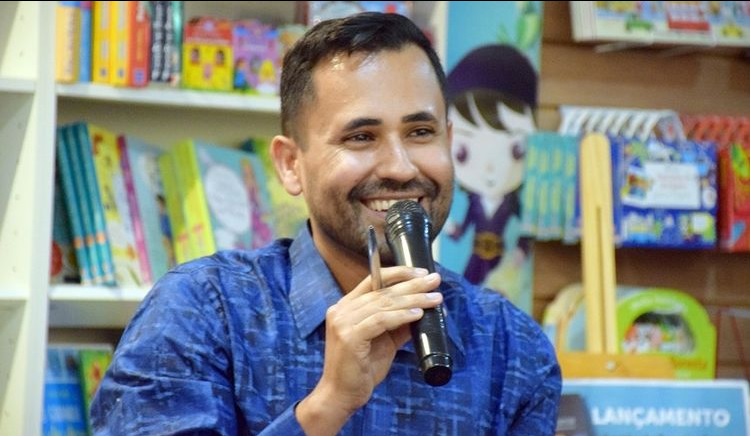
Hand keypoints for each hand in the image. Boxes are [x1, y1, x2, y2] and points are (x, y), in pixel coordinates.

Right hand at [295, 266, 442, 434]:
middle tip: (435, 280)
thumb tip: (423, 311)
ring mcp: (343, 322)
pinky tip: (418, 314)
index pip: (373, 280)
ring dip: (413, 299)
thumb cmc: (361, 370)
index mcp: (346, 307)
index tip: (422, 273)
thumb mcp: (384, 342)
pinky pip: (380, 320)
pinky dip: (401, 316)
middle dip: (412, 284)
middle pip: (383, 290)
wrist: (341, 395)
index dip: (399, 273)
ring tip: (434, 298)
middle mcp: (341, 310)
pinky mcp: (349, 336)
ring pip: (384, 303)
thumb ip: (398, 325)